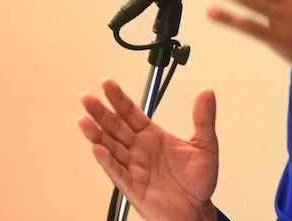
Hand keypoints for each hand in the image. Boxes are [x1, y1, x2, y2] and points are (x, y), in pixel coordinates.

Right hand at [78, 78, 218, 220]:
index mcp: (153, 136)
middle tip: (87, 98)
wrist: (196, 210)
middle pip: (115, 127)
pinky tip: (98, 149)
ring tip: (85, 121)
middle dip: (101, 113)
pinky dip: (107, 161)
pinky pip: (117, 172)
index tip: (107, 83)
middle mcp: (140, 149)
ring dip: (97, 135)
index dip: (119, 98)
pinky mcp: (133, 186)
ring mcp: (134, 167)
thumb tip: (207, 93)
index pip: (131, 113)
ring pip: (111, 147)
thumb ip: (203, 118)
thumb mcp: (205, 144)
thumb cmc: (197, 180)